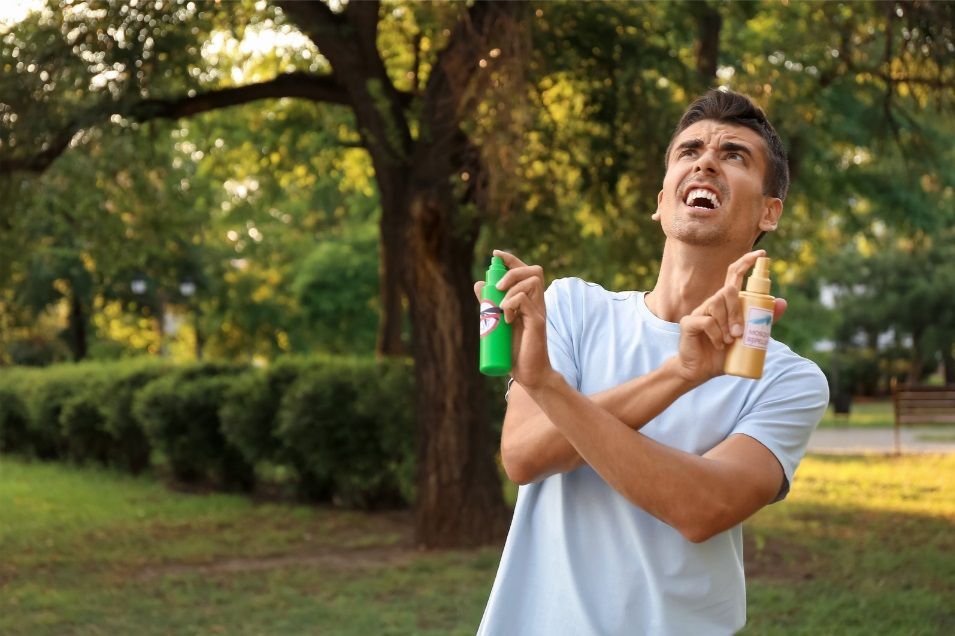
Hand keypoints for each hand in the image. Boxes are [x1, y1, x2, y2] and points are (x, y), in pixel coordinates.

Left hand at [473, 250, 555, 390]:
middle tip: (498, 286)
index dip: (511, 259)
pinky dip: (512, 303)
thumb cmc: (515, 352)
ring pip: (532, 281)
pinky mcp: (538, 323)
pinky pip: (526, 301)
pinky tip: (506, 316)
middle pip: (534, 270)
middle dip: (513, 270)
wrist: (530, 374)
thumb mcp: (498, 324)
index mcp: (528, 301)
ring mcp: (539, 312)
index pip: (525, 271)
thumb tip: (479, 284)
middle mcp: (537, 303)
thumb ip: (490, 305)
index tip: (496, 254)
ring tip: (501, 304)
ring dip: (512, 287)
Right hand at [673, 250, 786, 384]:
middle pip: (727, 291)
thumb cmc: (723, 354)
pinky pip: (706, 321)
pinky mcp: (688, 323)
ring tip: (730, 341)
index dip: (746, 262)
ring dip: (727, 324)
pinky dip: (716, 334)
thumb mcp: (748, 338)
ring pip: (716, 304)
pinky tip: (719, 345)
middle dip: (737, 311)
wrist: (699, 371)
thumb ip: (763, 322)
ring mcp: (699, 312)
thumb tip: (783, 302)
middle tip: (740, 333)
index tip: (761, 254)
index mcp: (726, 303)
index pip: (734, 275)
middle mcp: (712, 303)